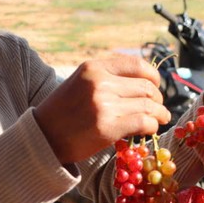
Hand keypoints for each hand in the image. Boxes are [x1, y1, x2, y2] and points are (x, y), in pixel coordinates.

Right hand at [35, 56, 169, 163]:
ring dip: (159, 114)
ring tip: (161, 118)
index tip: (156, 86)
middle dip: (158, 98)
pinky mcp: (107, 128)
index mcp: (93, 67)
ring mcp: (104, 105)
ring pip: (148, 105)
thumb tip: (143, 81)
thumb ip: (107, 77)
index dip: (153, 76)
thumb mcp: (80, 82)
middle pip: (146, 87)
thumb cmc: (62, 112)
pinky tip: (150, 129)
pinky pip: (143, 123)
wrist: (42, 137)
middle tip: (159, 108)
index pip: (137, 64)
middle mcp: (99, 83)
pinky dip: (152, 126)